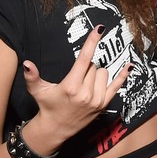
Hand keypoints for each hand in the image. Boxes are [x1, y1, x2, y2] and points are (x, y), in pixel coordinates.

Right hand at [23, 26, 130, 151]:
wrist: (56, 128)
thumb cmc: (47, 105)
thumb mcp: (37, 90)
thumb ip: (32, 76)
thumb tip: (26, 63)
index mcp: (70, 86)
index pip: (84, 59)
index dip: (92, 42)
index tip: (100, 29)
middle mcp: (86, 93)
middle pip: (94, 65)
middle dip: (86, 67)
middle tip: (75, 78)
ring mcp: (97, 100)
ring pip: (104, 73)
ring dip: (95, 74)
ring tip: (84, 85)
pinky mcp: (104, 105)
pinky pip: (117, 85)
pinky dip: (123, 76)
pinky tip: (130, 66)